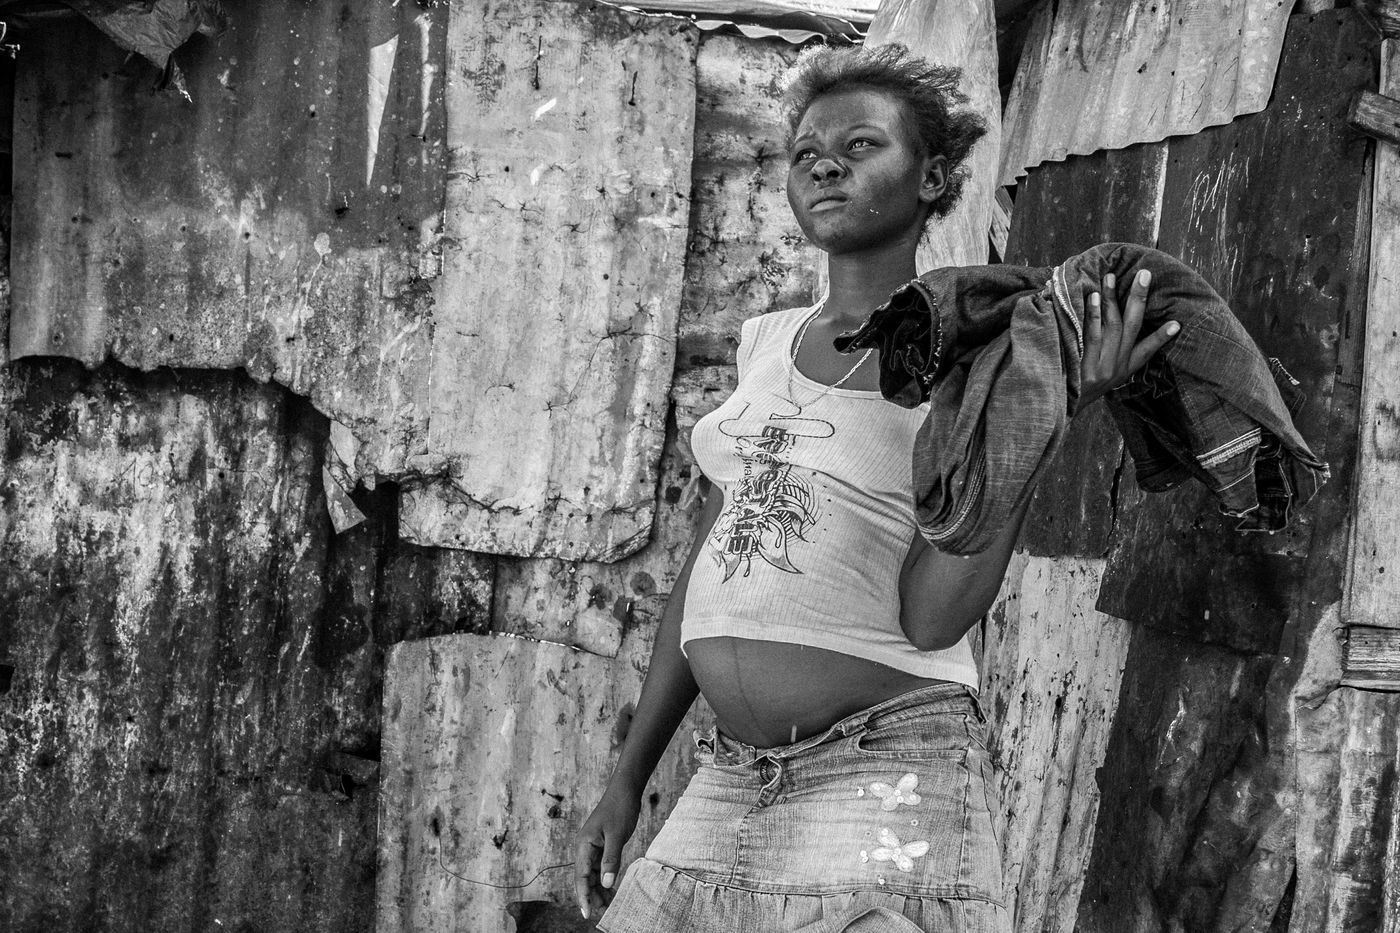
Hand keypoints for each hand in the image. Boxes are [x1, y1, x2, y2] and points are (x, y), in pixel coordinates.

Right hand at [574, 784, 641, 920]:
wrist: (625, 790)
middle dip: (592, 896)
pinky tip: (612, 890)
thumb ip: (611, 860)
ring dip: (599, 890)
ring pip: (593, 874)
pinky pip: (601, 867)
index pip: (581, 876)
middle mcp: (585, 847)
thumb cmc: (620, 808)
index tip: (587, 914)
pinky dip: (606, 879)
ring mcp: (593, 846)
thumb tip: (606, 884)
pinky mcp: (602, 845)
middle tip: (603, 914)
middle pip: (585, 878)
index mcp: (584, 845)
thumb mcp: (617, 835)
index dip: (583, 896)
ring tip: (608, 906)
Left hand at [1078, 268, 1179, 410]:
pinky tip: (1094, 298)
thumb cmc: (1079, 387)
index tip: (1177, 323)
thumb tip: (1113, 328)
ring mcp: (1102, 367)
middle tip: (1144, 274)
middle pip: (1132, 327)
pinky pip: (1092, 336)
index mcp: (1124, 370)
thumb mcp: (1103, 378)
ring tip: (1111, 278)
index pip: (1147, 352)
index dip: (1162, 338)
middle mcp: (1116, 367)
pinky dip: (1094, 316)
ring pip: (1113, 327)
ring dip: (1113, 300)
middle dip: (1139, 298)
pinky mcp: (1085, 368)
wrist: (1059, 408)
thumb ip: (1110, 356)